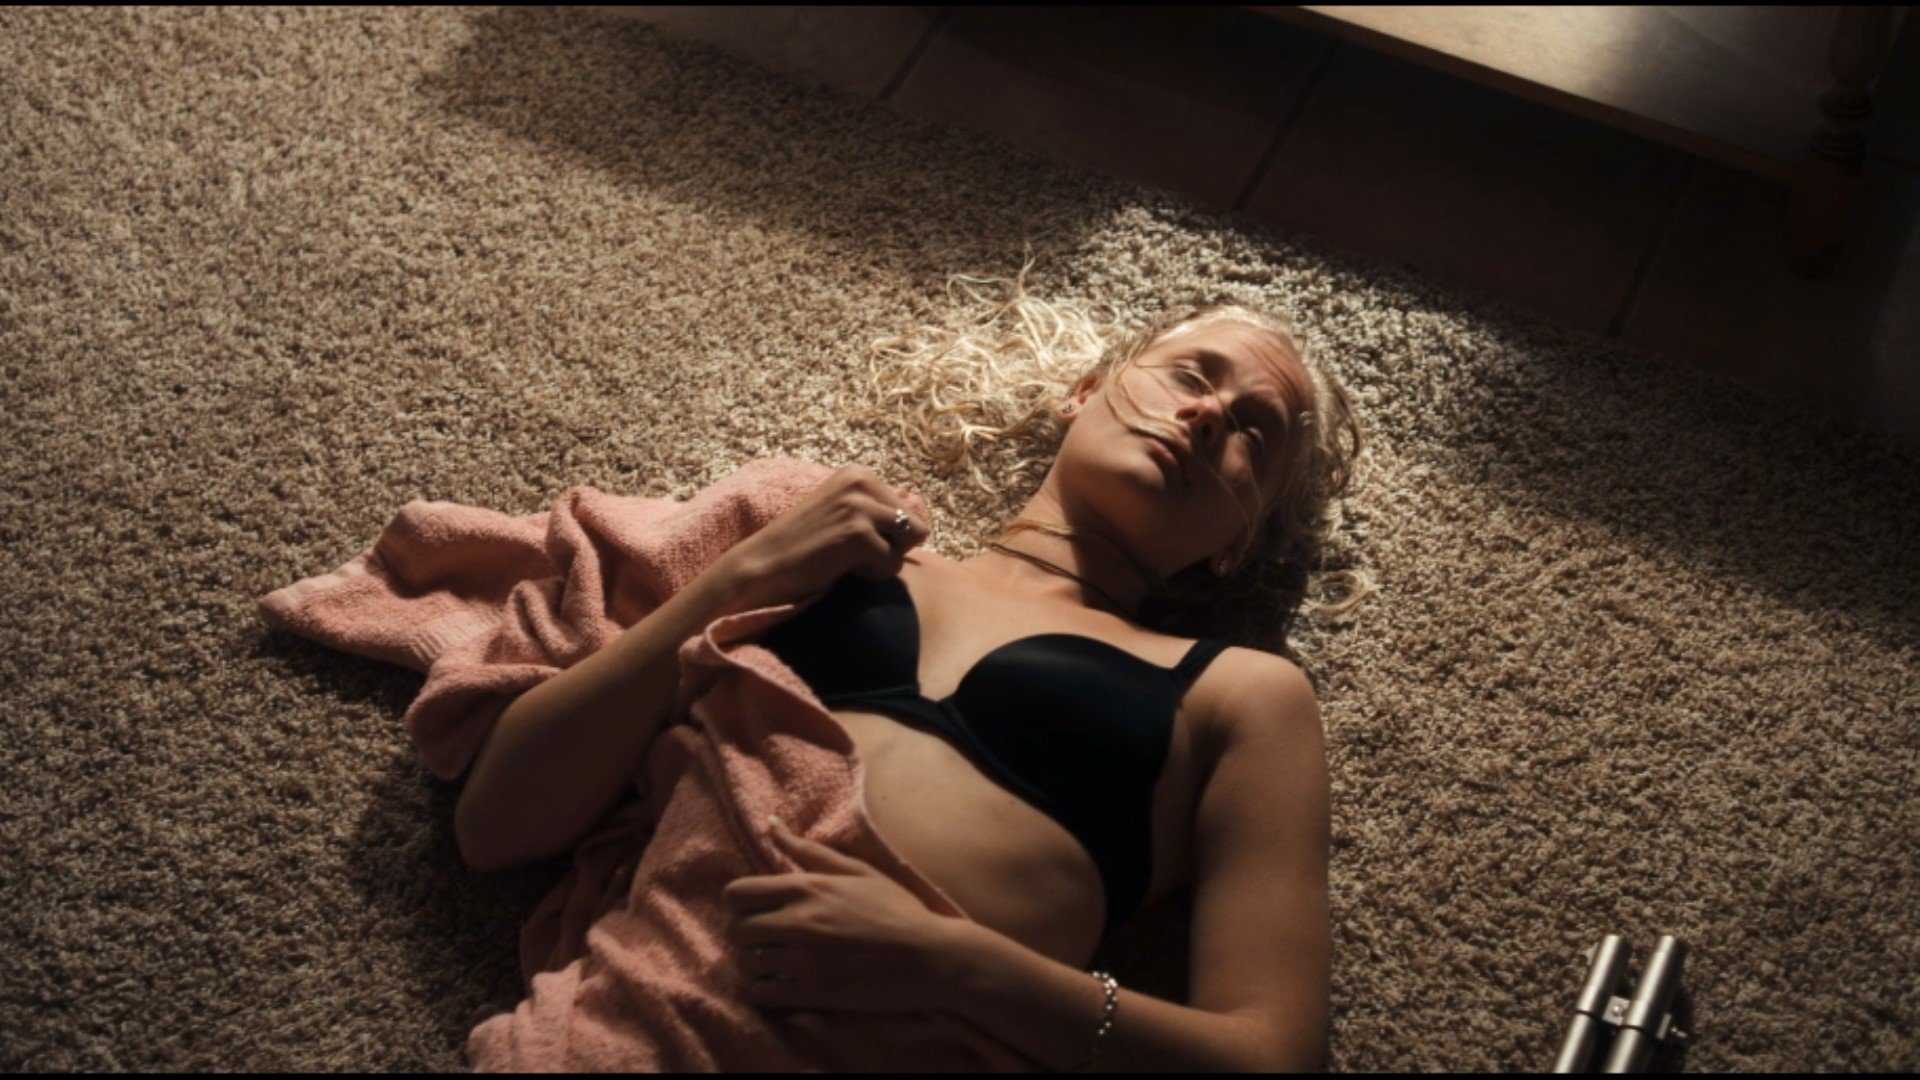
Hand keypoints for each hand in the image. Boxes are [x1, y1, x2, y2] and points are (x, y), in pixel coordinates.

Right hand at [708, 464, 931, 612]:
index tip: (849, 537)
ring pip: (909, 543)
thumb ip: (876, 507)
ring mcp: (860, 505)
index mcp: (859, 472)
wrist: (763, 564)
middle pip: (916, 526)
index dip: (885, 535)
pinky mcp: (858, 533)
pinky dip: (872, 574)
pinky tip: (841, 567)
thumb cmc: (803, 544)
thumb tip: (919, 513)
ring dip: (883, 560)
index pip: (908, 510)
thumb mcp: (842, 511)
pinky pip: (893, 564)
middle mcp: (862, 480)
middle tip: (851, 550)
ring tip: (848, 557)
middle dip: (890, 546)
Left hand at [720, 815, 971, 1013]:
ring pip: (747, 963)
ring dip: (756, 962)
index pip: (737, 893)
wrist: (928, 957)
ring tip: (776, 960)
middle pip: (736, 930)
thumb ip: (807, 850)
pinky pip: (760, 994)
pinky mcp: (810, 994)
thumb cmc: (895, 908)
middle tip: (765, 936)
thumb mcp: (856, 870)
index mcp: (807, 888)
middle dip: (745, 932)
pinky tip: (781, 983)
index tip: (754, 908)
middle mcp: (797, 922)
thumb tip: (771, 823)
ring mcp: (802, 961)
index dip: (738, 902)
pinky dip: (763, 989)